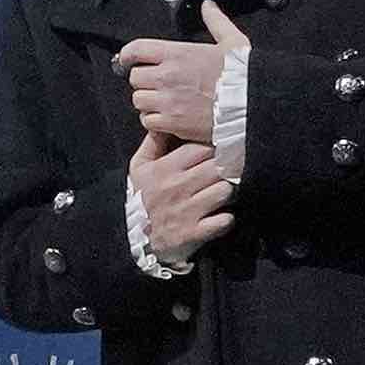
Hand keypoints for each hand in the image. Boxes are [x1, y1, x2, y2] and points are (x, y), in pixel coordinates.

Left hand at [112, 1, 251, 147]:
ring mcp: (168, 100)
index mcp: (178, 53)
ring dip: (147, 102)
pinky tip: (167, 118)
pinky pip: (147, 121)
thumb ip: (216, 21)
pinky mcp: (172, 122)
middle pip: (134, 77)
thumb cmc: (245, 74)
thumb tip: (208, 5)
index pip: (136, 49)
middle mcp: (168, 75)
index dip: (127, 55)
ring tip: (162, 102)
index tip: (127, 60)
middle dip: (143, 81)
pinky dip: (153, 121)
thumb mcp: (233, 41)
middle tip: (156, 85)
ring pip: (138, 100)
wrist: (253, 105)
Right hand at [131, 132, 236, 263]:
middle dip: (225, 169)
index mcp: (165, 169)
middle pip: (217, 167)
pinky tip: (221, 216)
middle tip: (225, 172)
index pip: (201, 148)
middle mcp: (177, 188)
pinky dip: (227, 218)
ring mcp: (188, 211)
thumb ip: (153, 143)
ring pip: (225, 190)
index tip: (216, 154)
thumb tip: (162, 122)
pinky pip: (224, 220)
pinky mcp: (195, 232)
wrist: (136, 241)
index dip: (212, 150)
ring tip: (222, 193)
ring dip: (228, 192)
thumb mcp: (139, 169)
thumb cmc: (141, 199)